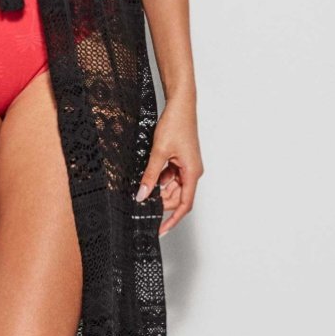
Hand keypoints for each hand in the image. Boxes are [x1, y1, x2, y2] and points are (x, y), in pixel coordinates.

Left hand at [135, 94, 202, 236]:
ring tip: (144, 188)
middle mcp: (192, 172)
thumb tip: (141, 194)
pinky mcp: (181, 160)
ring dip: (159, 189)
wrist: (180, 105)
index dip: (173, 220)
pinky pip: (170, 176)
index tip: (161, 230)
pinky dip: (160, 178)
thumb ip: (150, 175)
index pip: (184, 204)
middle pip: (177, 197)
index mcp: (192, 173)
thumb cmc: (175, 124)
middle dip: (161, 202)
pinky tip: (149, 176)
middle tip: (143, 203)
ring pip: (172, 186)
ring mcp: (187, 166)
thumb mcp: (158, 152)